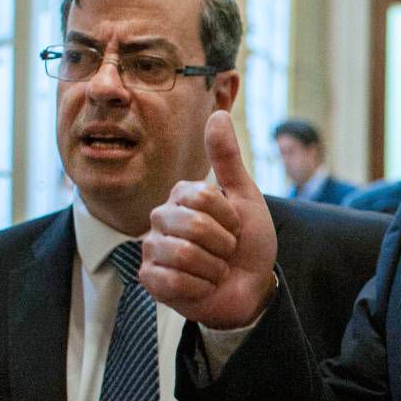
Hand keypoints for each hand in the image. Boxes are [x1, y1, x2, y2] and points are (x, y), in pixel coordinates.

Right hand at [139, 110, 276, 328]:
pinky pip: (172, 280)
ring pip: (184, 255)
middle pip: (193, 226)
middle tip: (226, 252)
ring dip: (214, 268)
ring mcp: (152, 248)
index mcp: (182, 195)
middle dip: (224, 245)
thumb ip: (228, 158)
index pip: (204, 197)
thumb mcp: (246, 198)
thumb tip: (217, 113)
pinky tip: (202, 286)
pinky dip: (200, 287)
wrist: (251, 287)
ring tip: (216, 269)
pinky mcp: (150, 279)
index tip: (235, 226)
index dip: (230, 218)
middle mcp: (162, 217)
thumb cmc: (248, 242)